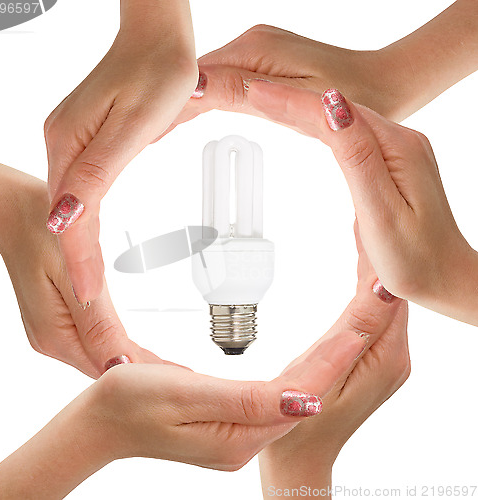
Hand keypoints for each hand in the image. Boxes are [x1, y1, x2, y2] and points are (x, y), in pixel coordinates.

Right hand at [0, 159, 165, 377]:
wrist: (15, 213)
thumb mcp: (74, 277)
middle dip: (142, 373)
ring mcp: (51, 333)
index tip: (178, 379)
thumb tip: (120, 364)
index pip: (109, 367)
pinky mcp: (55, 321)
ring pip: (98, 357)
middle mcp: (52, 341)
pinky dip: (114, 348)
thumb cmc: (42, 232)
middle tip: (181, 376)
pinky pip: (91, 343)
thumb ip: (97, 324)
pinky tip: (131, 351)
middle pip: (104, 368)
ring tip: (165, 368)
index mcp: (57, 335)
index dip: (145, 373)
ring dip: (130, 362)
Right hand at [0, 328, 365, 497]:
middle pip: (306, 392)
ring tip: (355, 327)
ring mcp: (239, 431)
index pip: (301, 392)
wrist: (96, 423)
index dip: (334, 357)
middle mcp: (245, 437)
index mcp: (237, 434)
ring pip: (296, 392)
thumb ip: (242, 400)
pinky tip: (312, 357)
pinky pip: (279, 393)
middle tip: (369, 315)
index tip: (362, 327)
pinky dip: (301, 370)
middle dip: (340, 353)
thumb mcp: (179, 394)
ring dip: (326, 360)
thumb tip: (302, 400)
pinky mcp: (230, 422)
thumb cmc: (125, 404)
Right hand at [44, 0, 197, 301]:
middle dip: (76, 261)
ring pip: (71, 206)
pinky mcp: (84, 140)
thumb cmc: (156, 72)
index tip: (87, 294)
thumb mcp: (133, 124)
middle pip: (66, 216)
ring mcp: (70, 142)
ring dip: (78, 246)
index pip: (72, 217)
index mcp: (68, 144)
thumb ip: (96, 170)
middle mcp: (61, 145)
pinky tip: (88, 234)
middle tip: (88, 297)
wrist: (158, 38)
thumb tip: (64, 217)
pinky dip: (85, 219)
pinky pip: (80, 189)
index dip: (79, 259)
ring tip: (90, 283)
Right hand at [157, 24, 395, 139]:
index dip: (170, 104)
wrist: (384, 85)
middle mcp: (253, 43)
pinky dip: (207, 96)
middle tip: (143, 133)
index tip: (145, 127)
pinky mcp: (266, 60)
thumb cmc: (353, 99)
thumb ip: (245, 93)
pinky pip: (226, 78)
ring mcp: (259, 50)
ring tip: (156, 127)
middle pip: (198, 75)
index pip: (197, 78)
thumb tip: (196, 89)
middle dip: (171, 104)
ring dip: (185, 100)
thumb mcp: (298, 102)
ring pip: (209, 77)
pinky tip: (193, 108)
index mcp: (256, 51)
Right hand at [246, 81, 477, 325]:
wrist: (447, 276)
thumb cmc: (415, 259)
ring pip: (342, 118)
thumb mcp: (382, 213)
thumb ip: (357, 158)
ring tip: (266, 98)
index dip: (290, 101)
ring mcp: (397, 150)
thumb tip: (333, 107)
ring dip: (303, 107)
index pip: (333, 114)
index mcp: (397, 149)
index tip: (252, 91)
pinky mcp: (391, 162)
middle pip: (336, 109)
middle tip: (249, 90)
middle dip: (290, 98)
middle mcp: (400, 140)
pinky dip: (321, 125)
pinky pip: (350, 133)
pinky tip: (307, 121)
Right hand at [259, 222, 409, 497]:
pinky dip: (368, 290)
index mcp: (386, 355)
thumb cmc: (301, 421)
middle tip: (362, 215)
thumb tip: (384, 285)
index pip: (388, 291)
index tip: (368, 219)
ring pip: (384, 303)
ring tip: (361, 233)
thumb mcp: (320, 373)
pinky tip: (362, 275)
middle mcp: (394, 355)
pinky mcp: (375, 360)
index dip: (379, 254)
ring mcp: (386, 358)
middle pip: (390, 293)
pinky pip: (376, 316)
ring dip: (373, 269)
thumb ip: (354, 329)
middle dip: (377, 254)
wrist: (301, 455)